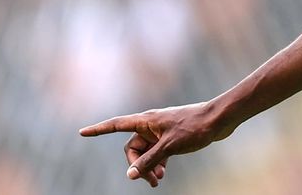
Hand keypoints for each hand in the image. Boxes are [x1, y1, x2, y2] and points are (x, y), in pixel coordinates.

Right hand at [79, 101, 233, 187]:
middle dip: (137, 165)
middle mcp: (151, 124)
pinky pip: (156, 152)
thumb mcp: (170, 146)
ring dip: (148, 166)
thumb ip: (149, 161)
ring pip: (145, 152)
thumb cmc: (195, 127)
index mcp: (146, 120)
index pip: (116, 124)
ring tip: (158, 180)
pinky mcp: (171, 137)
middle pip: (132, 148)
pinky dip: (157, 163)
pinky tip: (163, 174)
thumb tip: (130, 175)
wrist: (219, 120)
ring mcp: (161, 131)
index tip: (82, 132)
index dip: (98, 130)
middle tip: (151, 181)